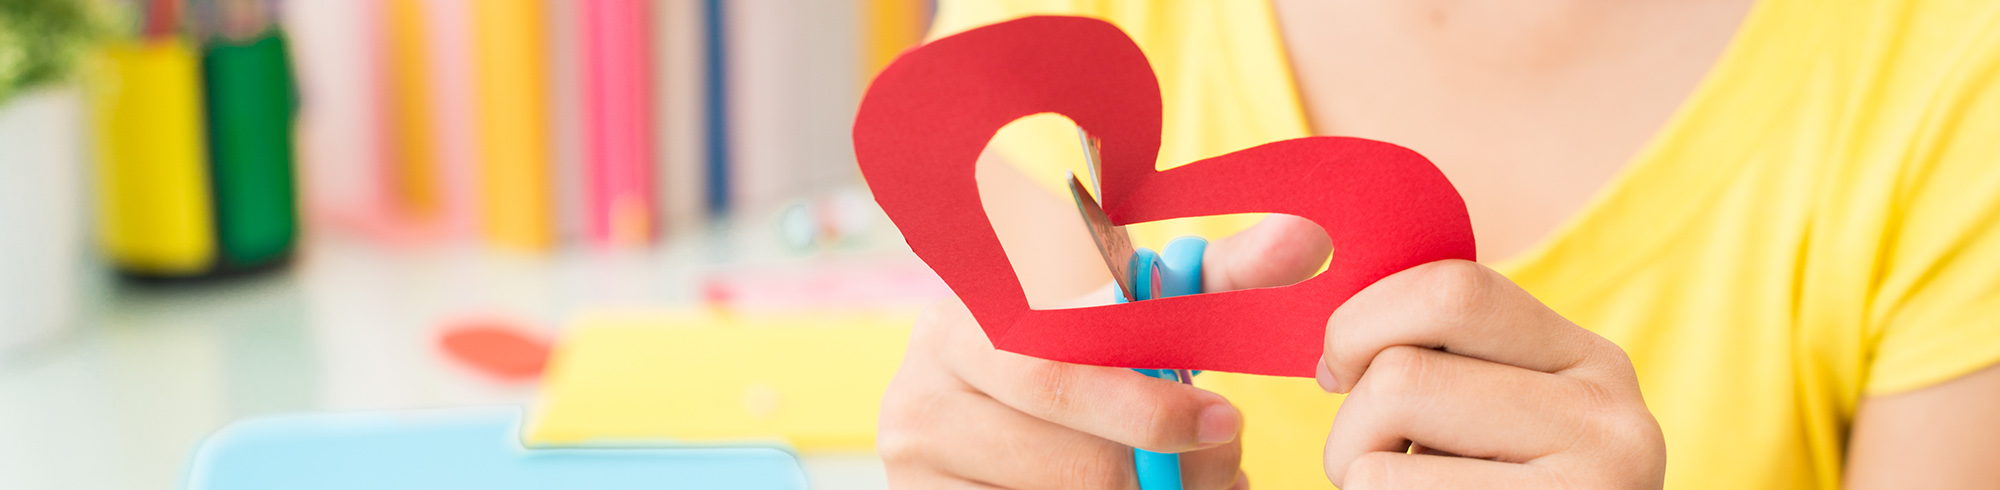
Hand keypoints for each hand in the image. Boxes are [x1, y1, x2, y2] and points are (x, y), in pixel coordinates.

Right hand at [879, 216, 1331, 488]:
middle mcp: (920, 390)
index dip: (1148, 407)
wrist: (985, 394)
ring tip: (1179, 483)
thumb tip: (1305, 241)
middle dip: (1156, 470)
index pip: (1060, 372)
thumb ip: (1212, 277)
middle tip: (1219, 467)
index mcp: (965, 318)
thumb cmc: (1073, 344)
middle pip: (1064, 458)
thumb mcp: (1130, 306)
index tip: (1223, 422)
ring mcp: (912, 464)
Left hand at [1318, 260, 1665, 488]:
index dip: (1363, 322)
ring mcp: (1595, 488)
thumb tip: (1319, 304)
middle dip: (1351, 428)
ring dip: (1359, 487)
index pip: (1454, 287)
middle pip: (1401, 376)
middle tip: (1372, 471)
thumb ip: (1443, 356)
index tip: (1339, 371)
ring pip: (1381, 457)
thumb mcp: (1494, 417)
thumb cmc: (1499, 488)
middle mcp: (1613, 418)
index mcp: (1591, 363)